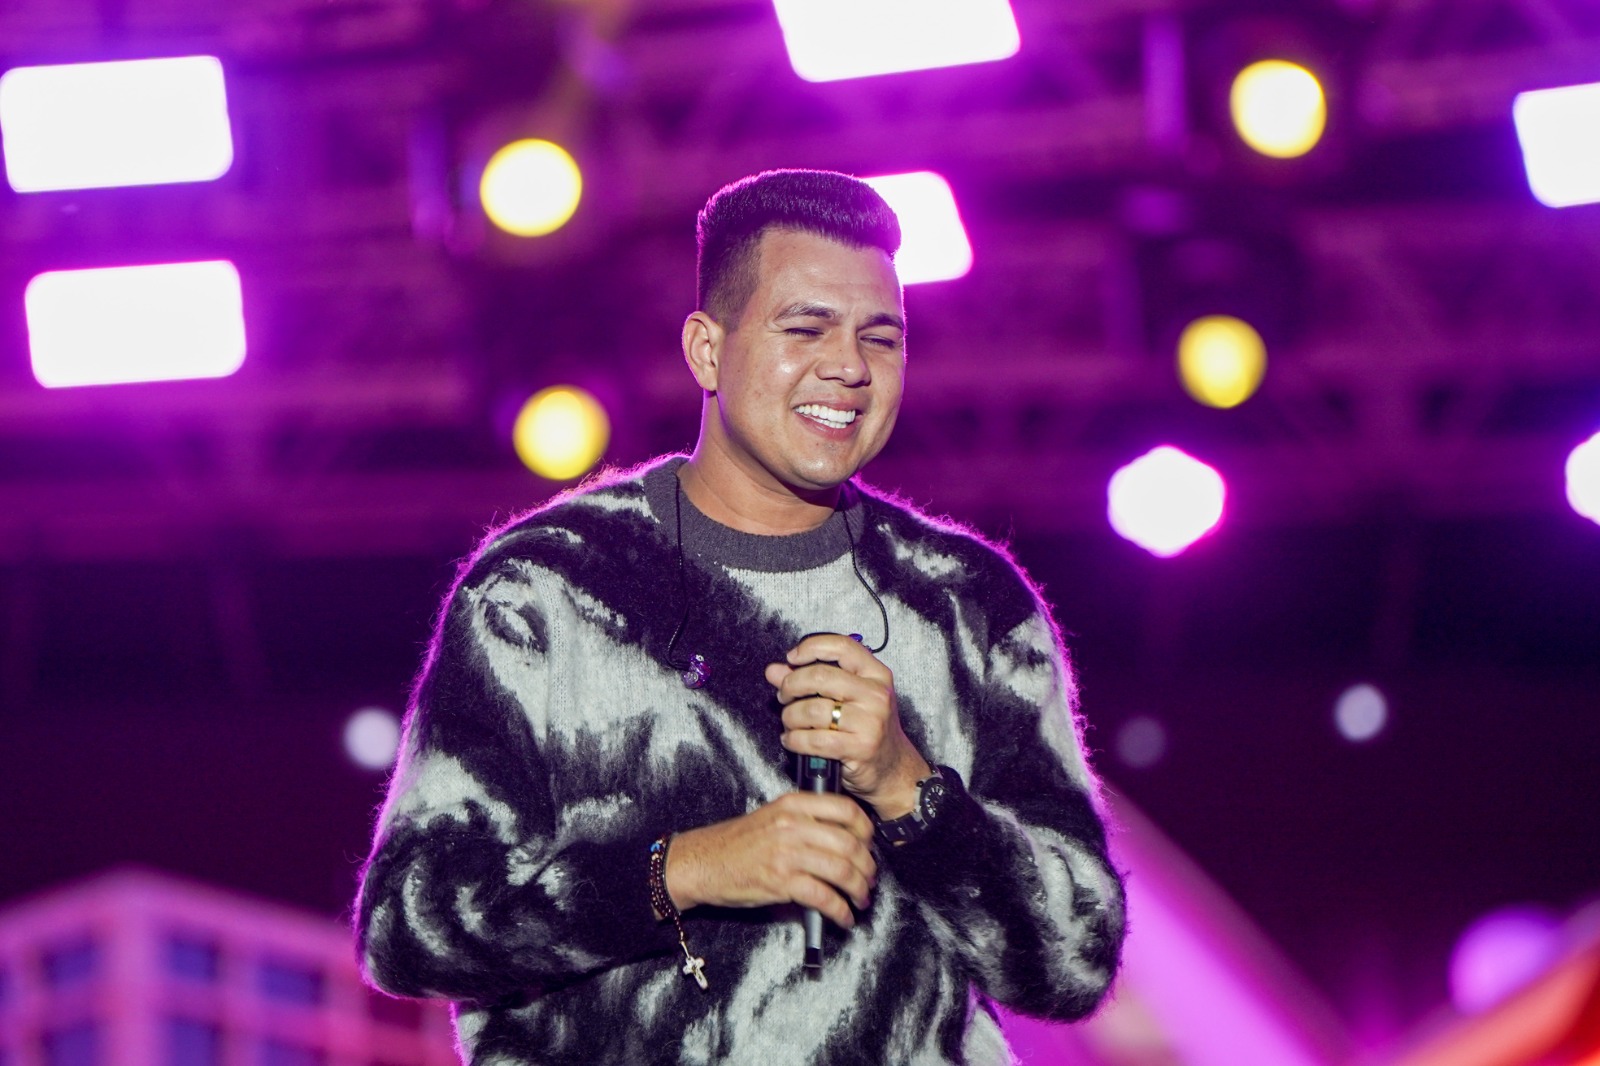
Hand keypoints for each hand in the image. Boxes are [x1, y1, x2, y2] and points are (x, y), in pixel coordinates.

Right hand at [664, 792, 877, 928]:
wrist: (703, 862)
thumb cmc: (737, 843)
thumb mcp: (772, 816)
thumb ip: (805, 820)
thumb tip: (844, 840)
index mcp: (793, 804)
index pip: (846, 809)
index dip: (866, 831)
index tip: (869, 846)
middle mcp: (793, 825)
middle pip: (850, 844)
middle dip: (867, 867)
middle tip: (869, 880)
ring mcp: (787, 853)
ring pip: (842, 871)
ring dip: (859, 890)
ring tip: (860, 900)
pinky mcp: (781, 882)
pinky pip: (824, 897)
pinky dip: (840, 911)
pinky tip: (843, 917)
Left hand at [766, 633, 931, 820]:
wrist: (893, 769)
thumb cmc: (868, 731)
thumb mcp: (848, 698)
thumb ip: (811, 680)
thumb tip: (775, 670)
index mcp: (876, 675)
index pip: (842, 646)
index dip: (811, 647)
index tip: (792, 658)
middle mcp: (876, 695)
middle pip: (819, 676)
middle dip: (791, 685)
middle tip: (784, 696)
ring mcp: (870, 721)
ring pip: (812, 710)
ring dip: (790, 717)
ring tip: (790, 722)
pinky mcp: (861, 748)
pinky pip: (814, 740)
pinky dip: (794, 740)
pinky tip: (792, 740)